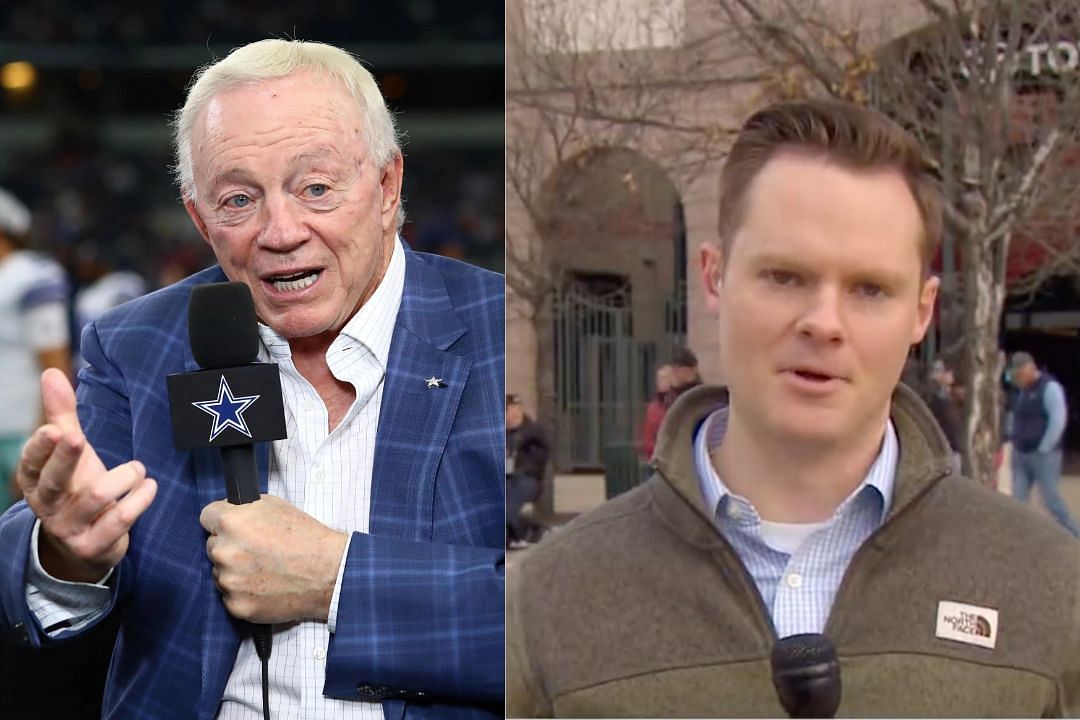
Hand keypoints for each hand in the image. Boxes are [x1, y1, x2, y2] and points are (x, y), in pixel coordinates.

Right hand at [17, 369, 157, 582]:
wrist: (85, 545)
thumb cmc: (76, 487)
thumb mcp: (69, 454)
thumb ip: (61, 415)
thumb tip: (50, 373)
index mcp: (36, 482)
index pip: (31, 464)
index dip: (40, 448)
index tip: (54, 430)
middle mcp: (47, 506)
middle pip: (52, 482)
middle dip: (65, 458)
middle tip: (78, 437)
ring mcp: (69, 528)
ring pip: (93, 499)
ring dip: (122, 478)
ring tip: (138, 468)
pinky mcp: (94, 545)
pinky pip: (118, 521)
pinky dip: (138, 501)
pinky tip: (150, 486)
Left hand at [200, 495, 347, 623]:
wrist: (328, 572)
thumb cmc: (306, 537)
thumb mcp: (275, 506)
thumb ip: (245, 510)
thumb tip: (229, 514)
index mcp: (232, 522)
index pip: (206, 516)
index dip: (221, 520)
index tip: (232, 527)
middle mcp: (224, 551)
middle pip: (212, 546)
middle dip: (230, 547)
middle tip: (256, 550)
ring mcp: (229, 581)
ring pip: (220, 572)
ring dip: (235, 571)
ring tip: (264, 570)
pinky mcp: (236, 605)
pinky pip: (230, 596)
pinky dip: (244, 592)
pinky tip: (265, 586)